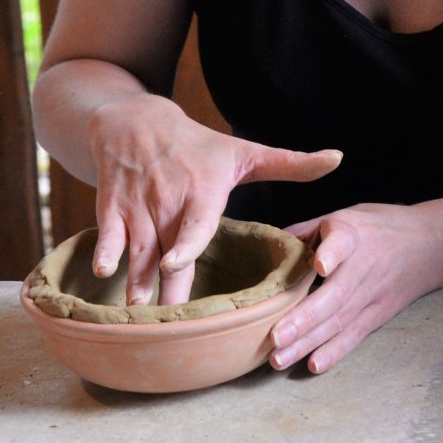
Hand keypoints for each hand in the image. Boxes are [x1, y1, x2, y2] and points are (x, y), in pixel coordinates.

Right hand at [86, 93, 340, 306]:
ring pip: (138, 249)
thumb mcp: (246, 152)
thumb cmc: (201, 146)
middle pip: (167, 249)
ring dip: (135, 281)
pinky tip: (102, 274)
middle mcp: (169, 199)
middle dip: (165, 284)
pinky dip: (104, 252)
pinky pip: (107, 234)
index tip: (175, 263)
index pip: (196, 220)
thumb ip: (292, 163)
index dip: (185, 243)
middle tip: (169, 319)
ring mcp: (138, 204)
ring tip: (137, 314)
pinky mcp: (111, 207)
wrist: (136, 122)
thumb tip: (340, 158)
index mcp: (204, 189)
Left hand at [274, 203, 442, 373]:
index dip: (332, 252)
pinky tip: (314, 365)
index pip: (343, 242)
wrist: (431, 244)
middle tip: (275, 337)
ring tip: (279, 359)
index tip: (321, 264)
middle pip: (336, 294)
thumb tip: (267, 246)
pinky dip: (336, 351)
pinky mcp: (378, 313)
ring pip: (340, 320)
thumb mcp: (347, 216)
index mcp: (352, 234)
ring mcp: (373, 293)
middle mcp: (363, 265)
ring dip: (309, 342)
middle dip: (305, 318)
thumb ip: (308, 231)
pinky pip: (355, 334)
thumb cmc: (379, 227)